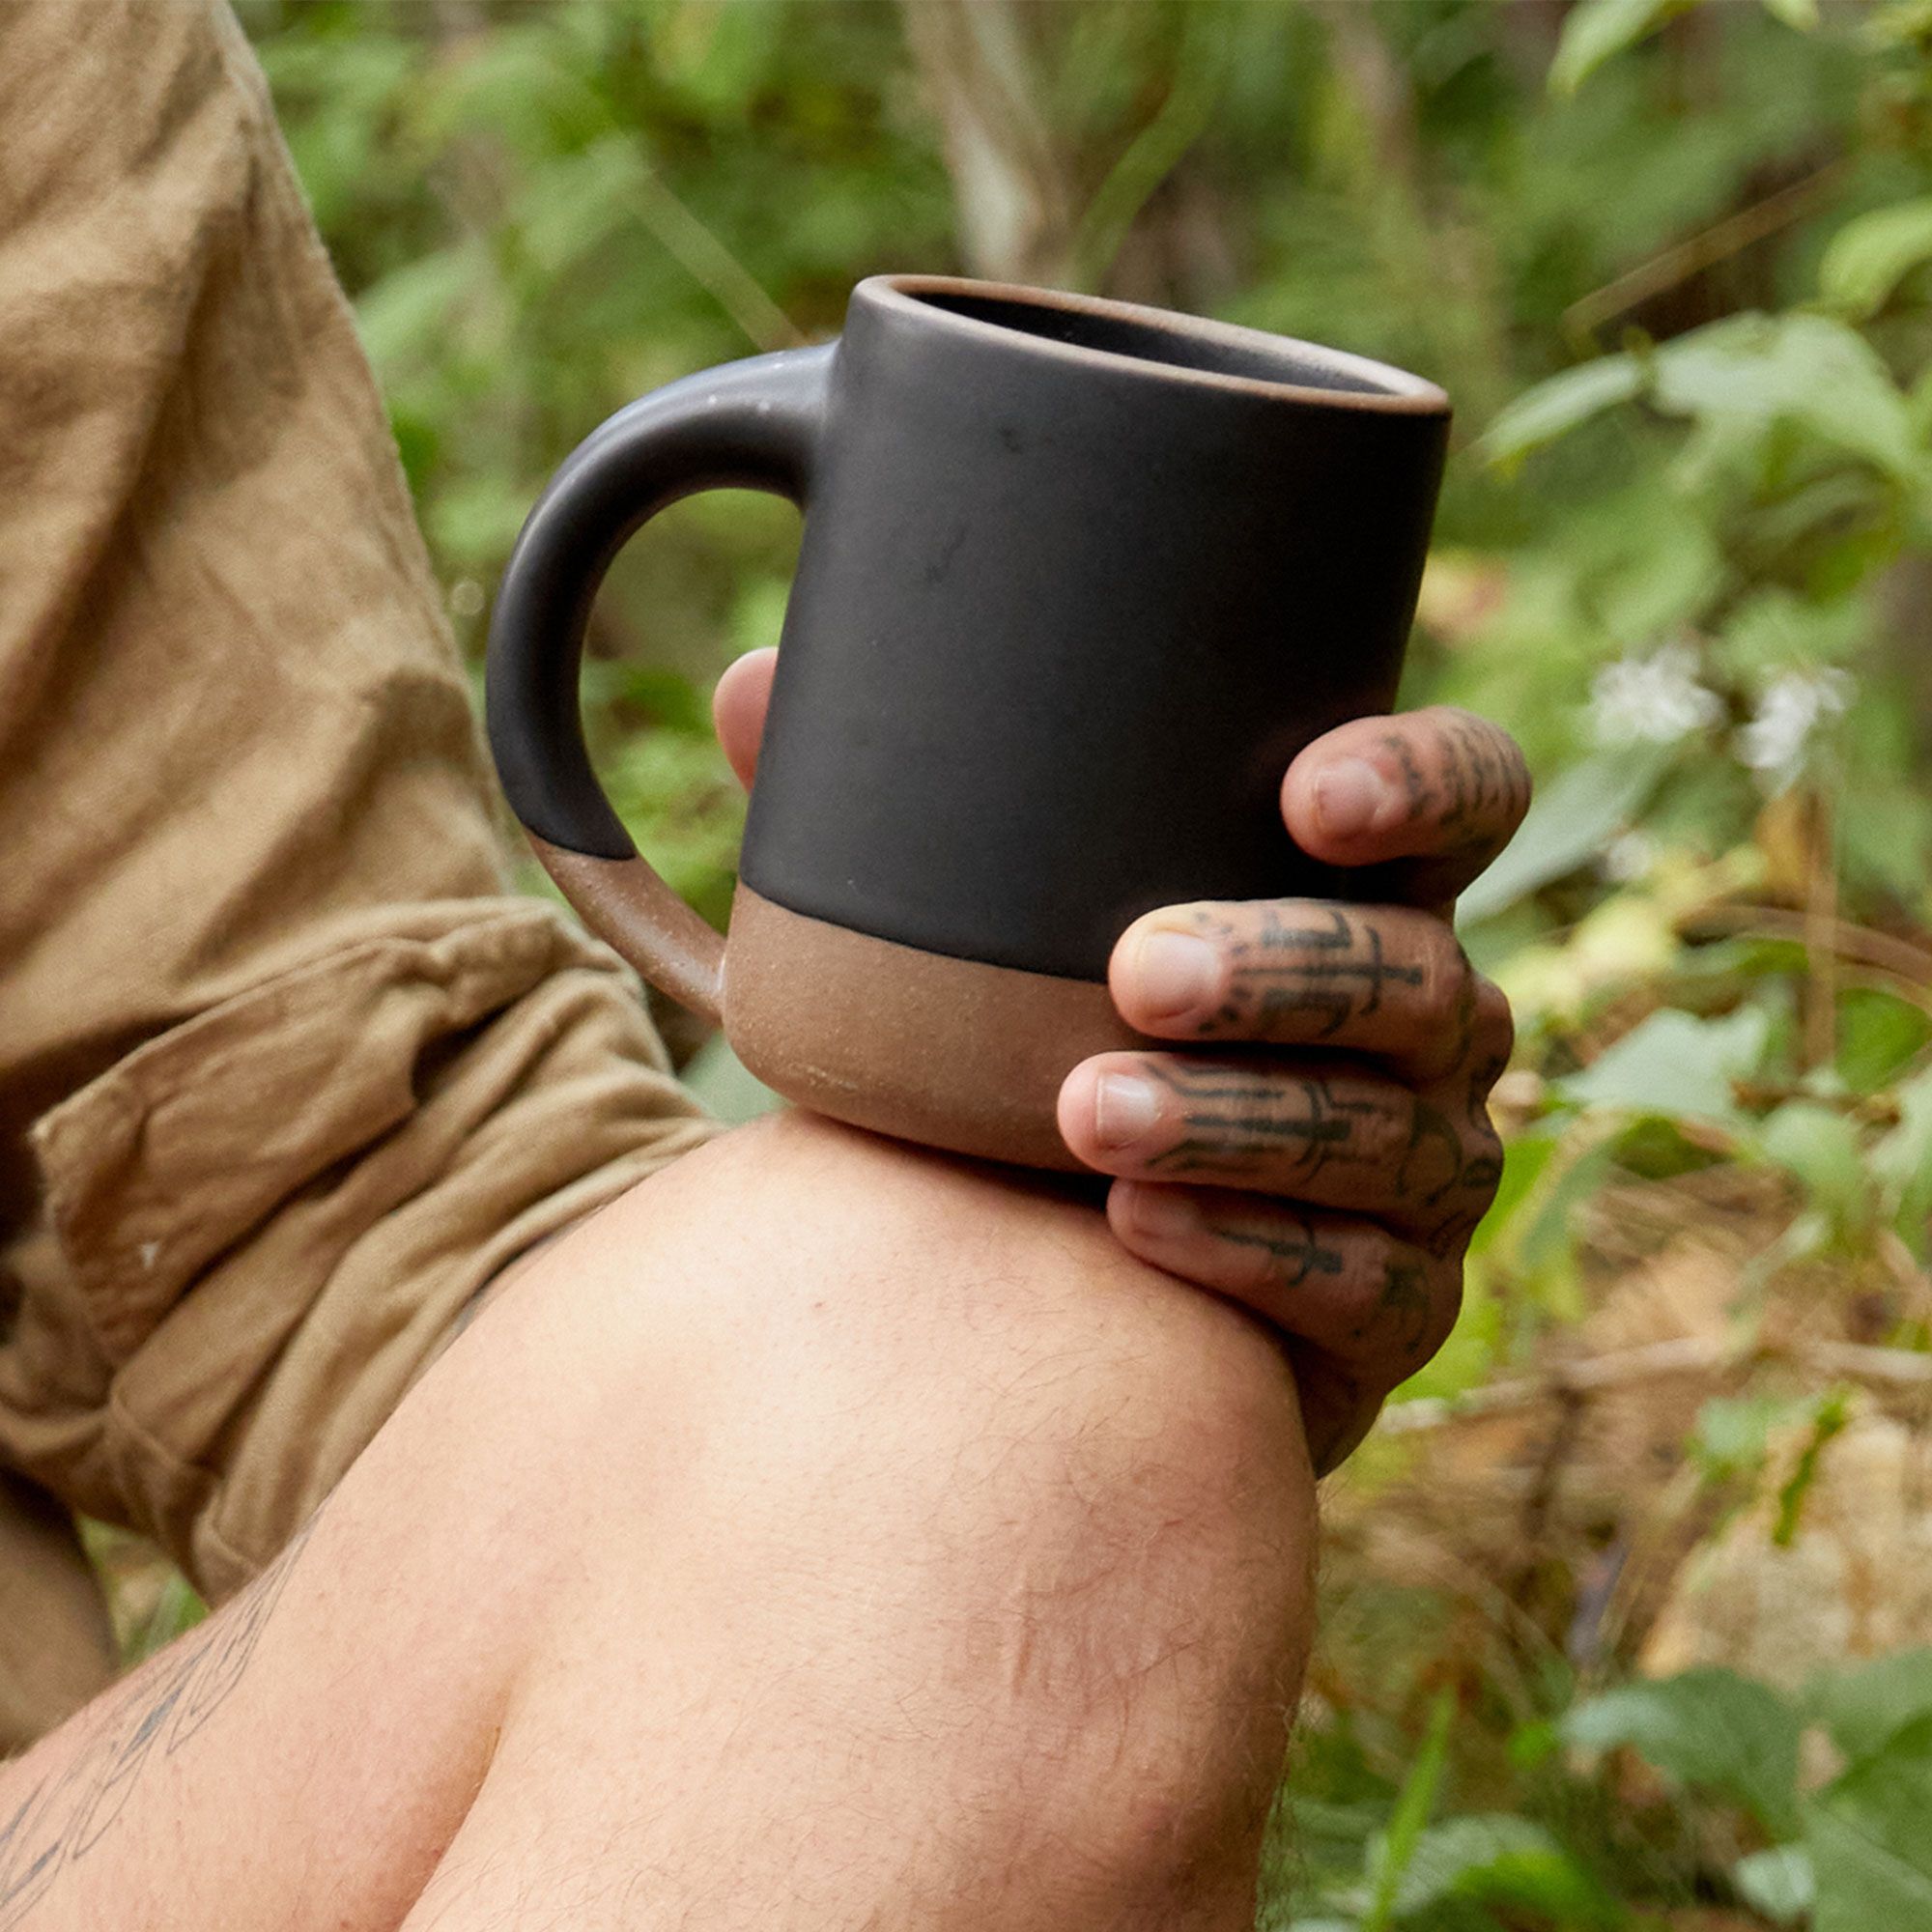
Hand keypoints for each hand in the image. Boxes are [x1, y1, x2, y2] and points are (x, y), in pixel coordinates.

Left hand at [714, 653, 1529, 1474]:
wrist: (1031, 1266)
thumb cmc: (1015, 1056)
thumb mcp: (954, 938)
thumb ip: (880, 817)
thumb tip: (750, 687)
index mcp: (1354, 892)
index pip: (1469, 799)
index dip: (1424, 782)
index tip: (1305, 792)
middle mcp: (1424, 1027)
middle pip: (1423, 977)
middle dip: (1294, 967)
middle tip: (1140, 970)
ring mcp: (1425, 1172)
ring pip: (1393, 1137)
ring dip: (1245, 1120)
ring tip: (1088, 1113)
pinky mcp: (1392, 1311)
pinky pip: (1362, 1288)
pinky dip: (1246, 1253)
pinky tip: (1135, 1233)